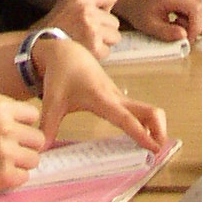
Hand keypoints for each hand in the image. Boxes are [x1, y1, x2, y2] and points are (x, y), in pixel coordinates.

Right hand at [0, 93, 46, 194]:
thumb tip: (24, 105)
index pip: (33, 115)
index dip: (24, 124)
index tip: (15, 130)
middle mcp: (4, 128)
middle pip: (38, 139)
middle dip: (26, 145)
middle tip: (10, 148)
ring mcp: (4, 153)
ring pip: (34, 159)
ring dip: (21, 162)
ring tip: (2, 161)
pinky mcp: (3, 176)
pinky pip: (24, 176)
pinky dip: (13, 177)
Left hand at [34, 35, 167, 152]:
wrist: (65, 51)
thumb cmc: (61, 74)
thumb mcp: (51, 100)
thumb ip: (47, 125)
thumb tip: (42, 148)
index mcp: (101, 98)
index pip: (126, 118)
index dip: (141, 132)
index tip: (154, 147)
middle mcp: (115, 97)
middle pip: (148, 111)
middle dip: (159, 129)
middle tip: (160, 150)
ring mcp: (119, 96)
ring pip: (147, 109)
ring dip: (156, 126)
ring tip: (154, 147)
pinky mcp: (117, 96)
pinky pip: (139, 110)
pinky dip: (147, 122)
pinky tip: (143, 136)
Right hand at [44, 0, 121, 56]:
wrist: (38, 49)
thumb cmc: (50, 28)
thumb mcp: (65, 5)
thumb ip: (87, 2)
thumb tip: (109, 5)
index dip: (108, 5)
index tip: (102, 12)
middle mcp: (88, 11)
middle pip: (114, 21)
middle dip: (104, 29)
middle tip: (87, 33)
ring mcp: (92, 29)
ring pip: (114, 37)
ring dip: (103, 42)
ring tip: (86, 43)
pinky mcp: (94, 47)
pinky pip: (107, 51)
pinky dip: (98, 54)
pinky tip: (85, 52)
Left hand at [112, 0, 201, 41]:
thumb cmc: (140, 11)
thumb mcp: (149, 26)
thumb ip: (167, 33)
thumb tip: (185, 37)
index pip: (196, 9)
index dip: (196, 27)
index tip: (188, 39)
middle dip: (197, 27)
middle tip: (182, 35)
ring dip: (196, 23)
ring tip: (177, 25)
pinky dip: (195, 18)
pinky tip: (180, 20)